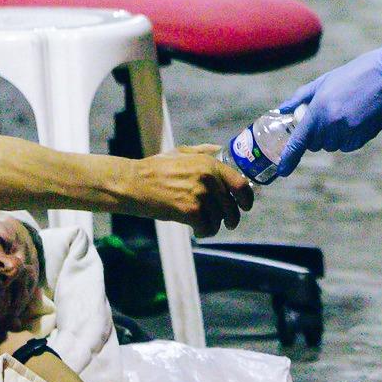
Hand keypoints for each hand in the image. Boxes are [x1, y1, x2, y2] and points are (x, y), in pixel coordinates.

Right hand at [124, 147, 253, 237]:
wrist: (134, 183)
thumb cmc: (156, 168)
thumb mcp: (182, 152)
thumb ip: (204, 151)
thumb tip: (221, 149)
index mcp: (210, 164)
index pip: (241, 185)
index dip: (247, 199)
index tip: (245, 206)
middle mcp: (208, 178)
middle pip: (231, 206)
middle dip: (231, 218)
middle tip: (228, 223)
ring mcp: (200, 195)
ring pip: (219, 219)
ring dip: (214, 225)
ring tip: (203, 223)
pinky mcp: (190, 211)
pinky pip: (207, 228)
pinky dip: (203, 232)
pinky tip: (196, 229)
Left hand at [273, 40, 381, 176]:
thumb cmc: (353, 74)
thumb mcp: (323, 81)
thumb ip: (300, 98)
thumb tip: (283, 109)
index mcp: (319, 110)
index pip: (299, 142)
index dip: (289, 158)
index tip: (282, 171)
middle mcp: (332, 125)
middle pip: (315, 144)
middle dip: (316, 134)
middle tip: (325, 114)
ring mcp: (349, 133)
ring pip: (332, 146)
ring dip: (333, 136)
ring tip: (345, 112)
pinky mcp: (363, 138)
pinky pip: (347, 146)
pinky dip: (347, 138)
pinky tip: (356, 118)